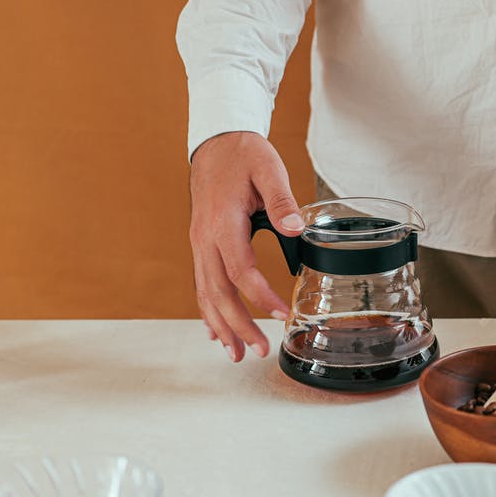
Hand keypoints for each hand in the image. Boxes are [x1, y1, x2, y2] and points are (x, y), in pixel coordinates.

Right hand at [189, 131, 301, 361]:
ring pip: (206, 293)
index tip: (281, 314)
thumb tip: (296, 227)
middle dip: (239, 325)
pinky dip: (208, 311)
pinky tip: (216, 332)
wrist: (216, 142)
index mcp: (223, 222)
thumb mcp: (268, 169)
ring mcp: (199, 244)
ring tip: (237, 354)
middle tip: (259, 351)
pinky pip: (202, 284)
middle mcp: (204, 238)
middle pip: (218, 291)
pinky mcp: (201, 245)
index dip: (260, 296)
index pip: (241, 269)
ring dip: (222, 326)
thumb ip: (282, 199)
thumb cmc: (243, 155)